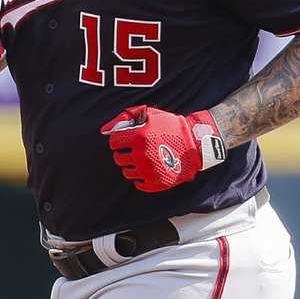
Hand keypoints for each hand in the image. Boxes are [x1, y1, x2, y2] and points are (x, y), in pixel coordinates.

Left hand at [101, 105, 226, 192]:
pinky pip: (138, 184)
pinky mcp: (156, 183)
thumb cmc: (171, 126)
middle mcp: (141, 155)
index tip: (127, 139)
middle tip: (135, 149)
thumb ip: (124, 118)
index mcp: (138, 137)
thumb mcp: (149, 114)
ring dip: (132, 165)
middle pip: (118, 158)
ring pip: (126, 172)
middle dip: (124, 153)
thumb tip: (104, 129)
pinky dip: (141, 177)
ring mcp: (148, 171)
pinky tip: (150, 168)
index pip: (114, 142)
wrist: (195, 144)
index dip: (119, 140)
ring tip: (143, 159)